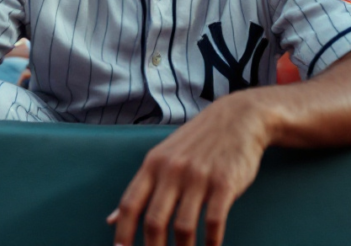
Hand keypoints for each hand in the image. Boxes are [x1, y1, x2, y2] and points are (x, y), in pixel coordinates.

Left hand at [108, 93, 268, 245]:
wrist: (238, 117)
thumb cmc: (197, 141)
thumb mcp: (163, 156)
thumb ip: (140, 188)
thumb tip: (112, 219)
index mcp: (153, 164)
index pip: (130, 204)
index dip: (123, 233)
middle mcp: (172, 170)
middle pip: (154, 221)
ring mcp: (199, 177)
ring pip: (183, 227)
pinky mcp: (224, 183)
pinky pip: (214, 222)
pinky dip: (211, 242)